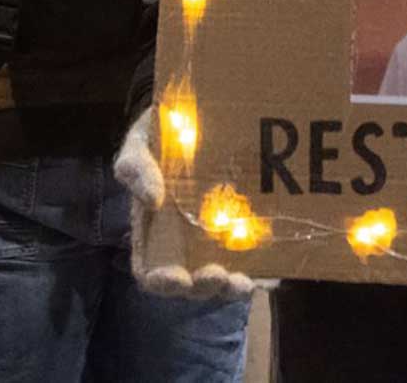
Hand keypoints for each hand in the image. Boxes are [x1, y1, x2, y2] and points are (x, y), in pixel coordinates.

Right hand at [115, 108, 260, 300]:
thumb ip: (136, 168)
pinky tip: (271, 277)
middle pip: (189, 283)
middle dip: (203, 288)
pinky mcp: (244, 229)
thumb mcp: (140, 146)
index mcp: (153, 231)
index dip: (162, 282)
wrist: (198, 118)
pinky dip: (260, 273)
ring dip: (231, 288)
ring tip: (244, 283)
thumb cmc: (160, 136)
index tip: (176, 279)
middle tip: (218, 276)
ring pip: (221, 278)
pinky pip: (251, 259)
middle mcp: (182, 243)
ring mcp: (214, 238)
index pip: (151, 271)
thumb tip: (152, 198)